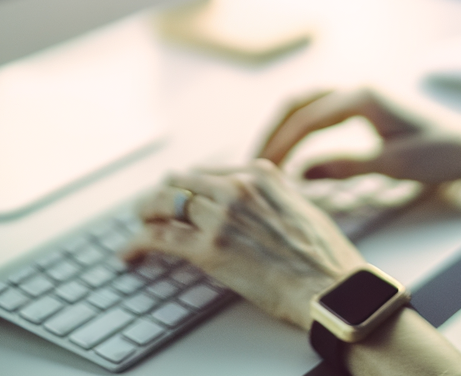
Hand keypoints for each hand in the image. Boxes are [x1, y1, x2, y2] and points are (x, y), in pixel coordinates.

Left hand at [121, 160, 364, 328]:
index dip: (189, 185)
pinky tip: (130, 253)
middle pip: (180, 181)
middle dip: (162, 195)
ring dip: (145, 214)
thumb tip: (259, 203)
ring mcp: (220, 216)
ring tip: (139, 225)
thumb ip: (275, 197)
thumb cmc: (325, 258)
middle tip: (152, 209)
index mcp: (261, 174)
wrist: (331, 288)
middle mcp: (237, 187)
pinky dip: (137, 244)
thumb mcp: (303, 208)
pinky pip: (158, 238)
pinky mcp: (207, 248)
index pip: (208, 171)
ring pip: (162, 203)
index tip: (181, 195)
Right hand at [257, 87, 460, 183]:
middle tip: (254, 162)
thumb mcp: (392, 166)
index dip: (279, 144)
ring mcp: (365, 94)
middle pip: (300, 102)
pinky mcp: (370, 105)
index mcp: (363, 96)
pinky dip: (305, 127)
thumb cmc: (441, 155)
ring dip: (287, 127)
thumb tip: (299, 173)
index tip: (260, 170)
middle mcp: (360, 88)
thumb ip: (343, 167)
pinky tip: (298, 150)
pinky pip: (325, 110)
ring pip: (310, 103)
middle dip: (275, 131)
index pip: (306, 117)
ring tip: (269, 157)